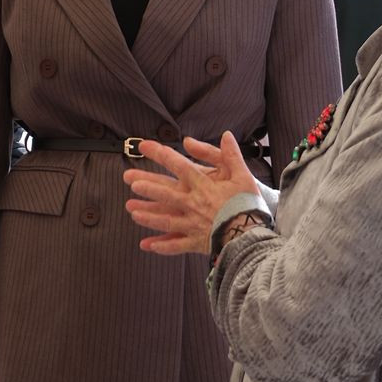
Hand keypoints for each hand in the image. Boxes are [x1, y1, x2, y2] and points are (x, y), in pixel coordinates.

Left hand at [124, 132, 261, 255]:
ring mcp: (192, 224)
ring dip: (147, 215)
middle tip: (130, 181)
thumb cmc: (248, 205)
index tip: (144, 146)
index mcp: (203, 186)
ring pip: (165, 219)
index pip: (178, 165)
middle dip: (147, 186)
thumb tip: (226, 135)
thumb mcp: (243, 175)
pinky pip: (175, 245)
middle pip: (165, 193)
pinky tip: (147, 245)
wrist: (251, 235)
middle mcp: (193, 204)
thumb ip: (231, 155)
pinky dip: (161, 246)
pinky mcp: (195, 242)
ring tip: (132, 211)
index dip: (160, 154)